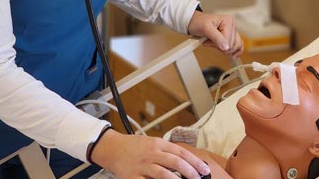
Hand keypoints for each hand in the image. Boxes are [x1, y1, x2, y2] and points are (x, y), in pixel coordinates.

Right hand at [90, 130, 211, 178]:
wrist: (113, 148)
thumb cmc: (135, 147)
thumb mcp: (153, 143)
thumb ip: (167, 151)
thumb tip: (186, 162)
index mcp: (158, 143)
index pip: (181, 152)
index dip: (194, 161)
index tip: (204, 169)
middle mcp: (151, 153)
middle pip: (175, 162)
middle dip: (190, 171)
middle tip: (198, 178)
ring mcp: (142, 165)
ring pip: (163, 173)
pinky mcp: (133, 177)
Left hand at [188, 11, 242, 58]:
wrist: (194, 22)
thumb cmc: (198, 22)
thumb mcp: (205, 28)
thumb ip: (217, 38)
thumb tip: (226, 47)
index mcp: (228, 21)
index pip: (228, 39)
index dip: (218, 44)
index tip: (208, 40)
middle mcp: (232, 25)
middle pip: (233, 44)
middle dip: (220, 47)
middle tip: (210, 41)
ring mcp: (232, 31)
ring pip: (236, 47)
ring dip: (224, 49)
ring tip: (214, 44)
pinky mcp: (231, 37)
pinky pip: (238, 46)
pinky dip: (235, 52)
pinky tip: (232, 56)